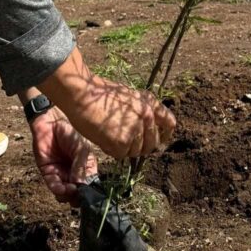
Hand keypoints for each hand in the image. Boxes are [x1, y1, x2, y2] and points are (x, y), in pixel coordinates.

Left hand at [30, 107, 97, 205]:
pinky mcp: (49, 173)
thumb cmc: (70, 132)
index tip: (88, 195)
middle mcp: (75, 173)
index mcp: (87, 167)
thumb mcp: (81, 149)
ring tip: (69, 189)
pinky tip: (61, 188)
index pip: (90, 184)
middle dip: (78, 196)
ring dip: (67, 195)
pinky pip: (53, 186)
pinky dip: (57, 190)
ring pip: (65, 194)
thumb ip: (81, 167)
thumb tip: (81, 185)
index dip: (89, 192)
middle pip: (78, 192)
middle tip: (77, 193)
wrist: (50, 124)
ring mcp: (62, 174)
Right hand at [39, 46, 175, 160]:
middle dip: (140, 146)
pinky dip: (111, 151)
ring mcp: (135, 129)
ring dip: (124, 149)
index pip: (169, 123)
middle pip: (152, 144)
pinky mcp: (123, 142)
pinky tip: (103, 138)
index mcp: (149, 103)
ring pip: (135, 152)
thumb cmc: (99, 95)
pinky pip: (121, 155)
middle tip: (124, 142)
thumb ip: (141, 111)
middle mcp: (146, 116)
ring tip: (109, 134)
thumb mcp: (128, 96)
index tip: (160, 141)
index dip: (165, 134)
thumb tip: (147, 128)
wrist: (81, 94)